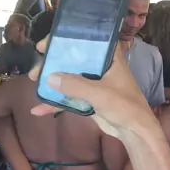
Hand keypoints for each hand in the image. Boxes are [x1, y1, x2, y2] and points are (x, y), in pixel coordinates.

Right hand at [29, 38, 153, 140]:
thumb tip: (51, 78)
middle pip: (74, 59)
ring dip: (53, 80)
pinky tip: (39, 109)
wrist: (135, 131)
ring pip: (70, 77)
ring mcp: (94, 84)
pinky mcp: (89, 99)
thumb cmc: (124, 106)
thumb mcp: (100, 94)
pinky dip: (56, 103)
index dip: (67, 38)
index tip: (48, 43)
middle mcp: (101, 68)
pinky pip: (70, 97)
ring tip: (33, 81)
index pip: (88, 41)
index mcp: (109, 59)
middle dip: (54, 62)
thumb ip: (76, 85)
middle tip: (37, 67)